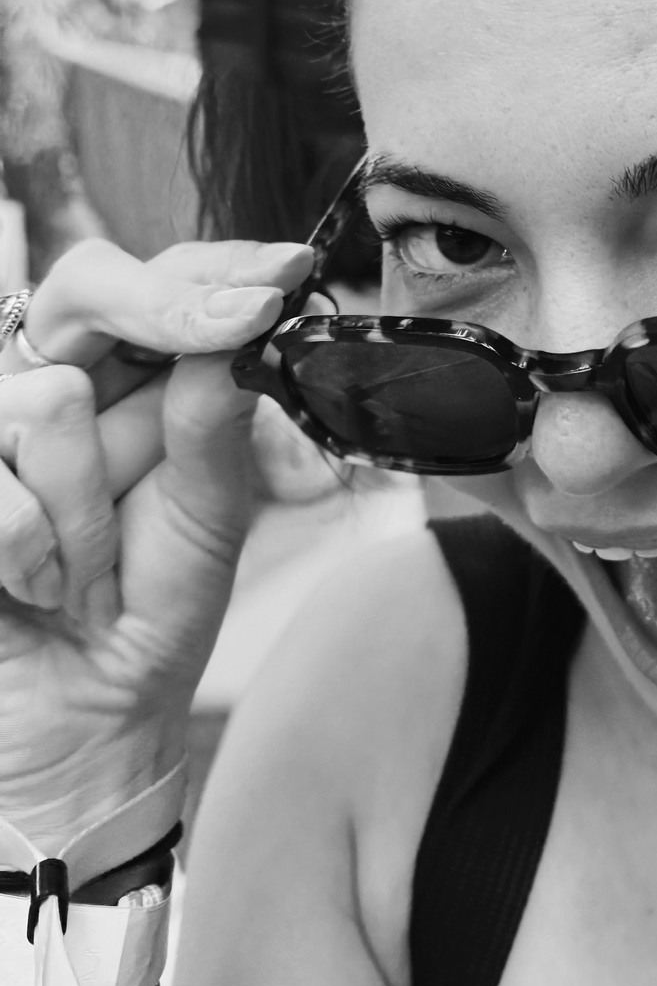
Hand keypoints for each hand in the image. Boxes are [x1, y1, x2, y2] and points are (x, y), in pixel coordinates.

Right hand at [0, 238, 310, 849]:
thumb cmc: (151, 606)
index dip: (220, 265)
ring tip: (89, 570)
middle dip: (166, 313)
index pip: (165, 278)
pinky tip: (38, 593)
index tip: (288, 270)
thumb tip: (243, 324)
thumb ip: (215, 420)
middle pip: (87, 285)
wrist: (87, 720)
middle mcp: (50, 378)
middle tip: (243, 325)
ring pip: (50, 400)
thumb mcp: (209, 510)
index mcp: (126, 375)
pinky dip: (40, 558)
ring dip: (92, 510)